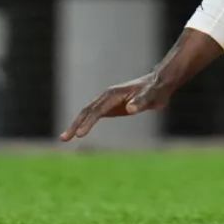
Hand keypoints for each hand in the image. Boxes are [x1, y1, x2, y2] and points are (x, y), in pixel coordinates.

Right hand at [59, 71, 173, 140]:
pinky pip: (94, 115)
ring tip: (64, 139)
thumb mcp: (152, 96)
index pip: (97, 110)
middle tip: (64, 139)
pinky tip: (79, 132)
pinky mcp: (110, 106)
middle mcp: (107, 96)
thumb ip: (142, 101)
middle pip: (87, 111)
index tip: (80, 134)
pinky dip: (84, 123)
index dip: (88, 122)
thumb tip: (130, 108)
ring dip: (76, 125)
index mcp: (114, 94)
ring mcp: (107, 100)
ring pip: (87, 113)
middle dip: (75, 124)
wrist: (159, 84)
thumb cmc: (156, 90)